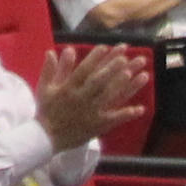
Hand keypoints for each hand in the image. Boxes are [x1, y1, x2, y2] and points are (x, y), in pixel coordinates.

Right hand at [33, 46, 149, 154]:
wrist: (46, 138)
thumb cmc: (46, 111)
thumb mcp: (45, 88)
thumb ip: (50, 69)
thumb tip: (53, 51)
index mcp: (68, 89)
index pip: (83, 70)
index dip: (94, 58)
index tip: (105, 47)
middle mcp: (80, 99)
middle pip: (99, 81)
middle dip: (112, 68)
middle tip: (125, 56)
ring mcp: (90, 113)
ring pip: (109, 97)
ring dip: (123, 85)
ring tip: (137, 74)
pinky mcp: (97, 126)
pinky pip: (114, 119)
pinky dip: (127, 114)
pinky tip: (140, 109)